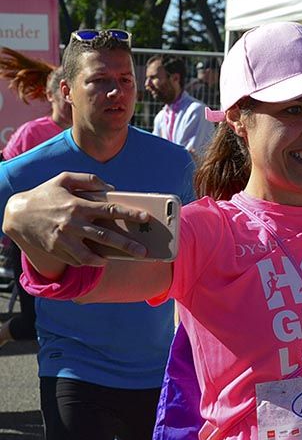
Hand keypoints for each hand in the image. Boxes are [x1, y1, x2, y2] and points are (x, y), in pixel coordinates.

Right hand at [2, 172, 150, 266]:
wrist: (17, 213)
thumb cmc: (45, 194)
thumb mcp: (64, 179)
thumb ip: (89, 179)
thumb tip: (112, 188)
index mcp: (78, 205)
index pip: (111, 209)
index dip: (130, 214)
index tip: (146, 218)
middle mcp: (73, 223)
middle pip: (106, 237)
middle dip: (127, 245)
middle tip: (143, 251)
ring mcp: (63, 239)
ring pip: (90, 253)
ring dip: (107, 258)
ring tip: (118, 258)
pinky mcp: (56, 249)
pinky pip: (76, 259)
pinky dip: (88, 261)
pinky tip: (99, 260)